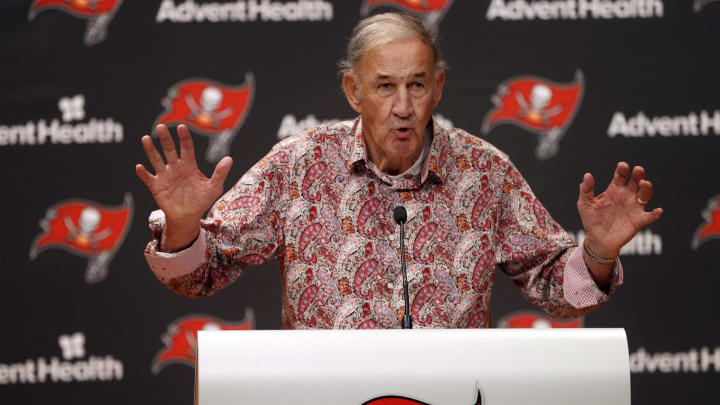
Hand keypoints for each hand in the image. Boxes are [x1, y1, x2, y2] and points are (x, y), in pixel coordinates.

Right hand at [136, 124, 232, 250]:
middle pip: (169, 149)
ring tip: (146, 138)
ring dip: (151, 150)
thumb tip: (229, 159)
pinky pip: (148, 178)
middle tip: (161, 126)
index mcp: (189, 165)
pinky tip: (140, 167)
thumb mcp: (214, 188)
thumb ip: (220, 173)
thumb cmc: (202, 201)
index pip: (186, 148)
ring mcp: (165, 176)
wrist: (188, 217)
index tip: (181, 127)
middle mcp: (175, 167)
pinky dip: (143, 173)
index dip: (184, 137)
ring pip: (156, 160)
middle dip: (165, 138)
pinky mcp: (156, 186)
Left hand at [577, 162, 662, 257]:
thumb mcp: (585, 204)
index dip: (622, 169)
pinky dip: (655, 214)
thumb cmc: (591, 220)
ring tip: (644, 183)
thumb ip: (586, 190)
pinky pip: (649, 216)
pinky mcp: (638, 221)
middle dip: (638, 174)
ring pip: (645, 195)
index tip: (622, 166)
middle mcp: (627, 196)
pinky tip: (658, 211)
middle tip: (638, 170)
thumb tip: (587, 174)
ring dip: (647, 188)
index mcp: (614, 190)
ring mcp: (634, 207)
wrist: (597, 239)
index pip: (621, 176)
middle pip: (635, 181)